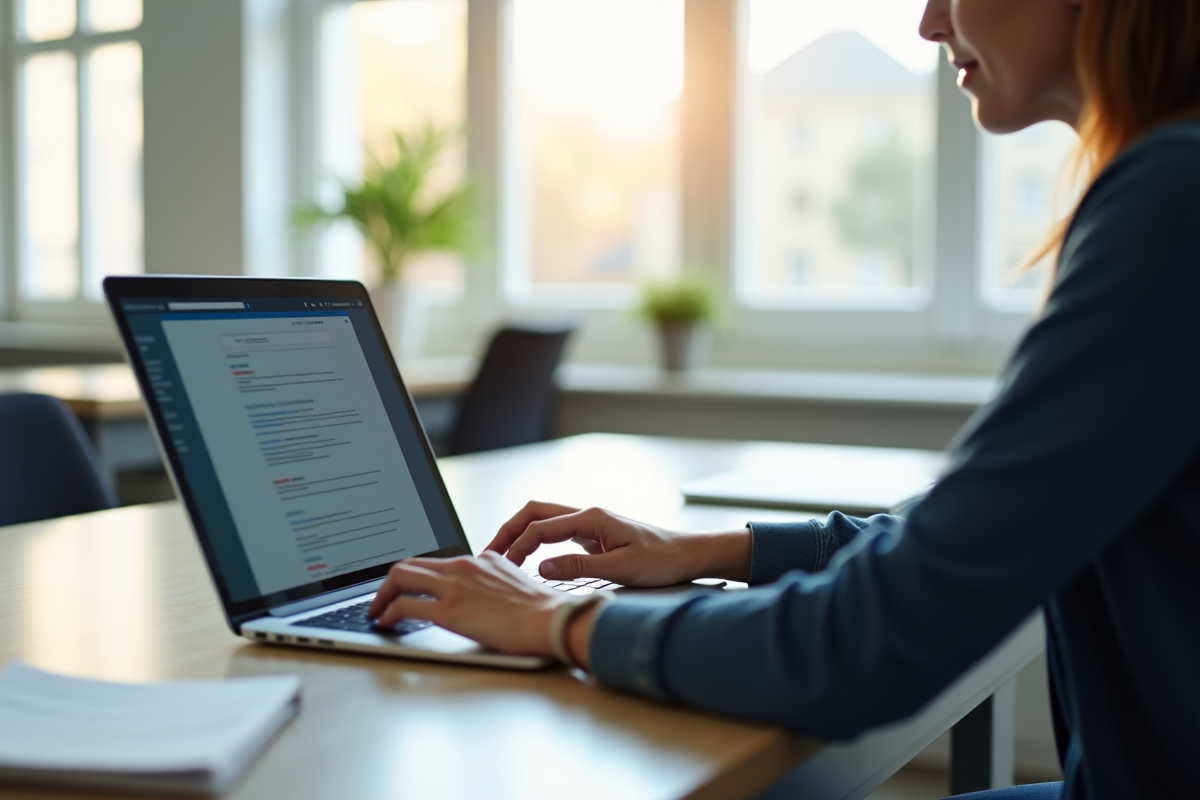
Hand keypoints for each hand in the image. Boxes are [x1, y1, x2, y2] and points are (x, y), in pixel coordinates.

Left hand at [366, 551, 566, 655]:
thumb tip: (483, 595)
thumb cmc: (541, 611)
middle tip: (381, 599)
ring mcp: (453, 586)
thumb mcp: (515, 583)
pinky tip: (386, 623)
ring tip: (376, 611)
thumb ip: (494, 582)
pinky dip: (388, 613)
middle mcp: (463, 566)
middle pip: (410, 564)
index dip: (414, 575)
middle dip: (389, 582)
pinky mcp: (448, 610)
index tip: (406, 588)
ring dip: (381, 595)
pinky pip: (405, 606)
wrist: (551, 619)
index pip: (435, 561)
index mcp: (480, 560)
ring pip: (400, 577)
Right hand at [484, 501, 751, 585]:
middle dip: (509, 530)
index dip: (516, 544)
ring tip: (501, 556)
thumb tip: (541, 567)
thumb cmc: (663, 561)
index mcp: (593, 518)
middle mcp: (588, 515)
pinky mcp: (594, 536)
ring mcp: (590, 524)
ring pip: (544, 520)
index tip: (499, 563)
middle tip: (489, 553)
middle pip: (536, 512)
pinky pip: (556, 533)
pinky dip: (536, 542)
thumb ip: (580, 568)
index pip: (541, 527)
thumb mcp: (621, 569)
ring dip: (521, 534)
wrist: (689, 555)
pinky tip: (529, 560)